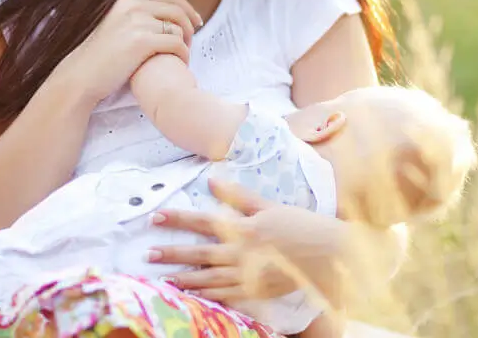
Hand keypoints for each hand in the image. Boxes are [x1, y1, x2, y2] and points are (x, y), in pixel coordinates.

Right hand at [54, 0, 202, 105]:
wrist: (82, 75)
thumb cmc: (100, 57)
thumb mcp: (116, 24)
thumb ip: (137, 16)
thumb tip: (165, 18)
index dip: (186, 7)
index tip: (195, 20)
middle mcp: (132, 5)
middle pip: (177, 8)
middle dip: (191, 23)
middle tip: (194, 38)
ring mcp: (136, 22)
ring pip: (178, 27)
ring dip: (186, 42)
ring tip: (183, 54)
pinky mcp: (141, 41)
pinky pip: (175, 43)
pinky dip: (183, 54)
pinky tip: (181, 63)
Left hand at [147, 178, 347, 304]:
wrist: (329, 253)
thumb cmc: (300, 224)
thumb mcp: (269, 205)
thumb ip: (238, 196)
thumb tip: (211, 181)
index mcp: (245, 227)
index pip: (203, 221)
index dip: (178, 218)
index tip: (155, 217)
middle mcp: (243, 253)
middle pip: (200, 253)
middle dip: (172, 253)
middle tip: (148, 254)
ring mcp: (250, 275)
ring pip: (209, 279)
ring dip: (185, 279)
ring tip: (164, 279)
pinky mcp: (257, 291)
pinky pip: (228, 296)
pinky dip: (208, 297)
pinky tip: (194, 296)